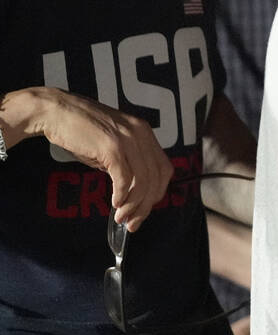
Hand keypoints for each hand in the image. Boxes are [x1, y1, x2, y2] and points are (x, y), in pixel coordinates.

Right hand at [15, 86, 171, 230]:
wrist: (56, 111)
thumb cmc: (81, 130)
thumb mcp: (111, 145)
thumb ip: (126, 162)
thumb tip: (131, 192)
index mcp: (145, 133)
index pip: (163, 168)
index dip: (158, 191)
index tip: (145, 209)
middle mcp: (142, 134)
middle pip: (156, 177)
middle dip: (147, 204)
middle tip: (134, 222)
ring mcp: (128, 139)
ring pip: (143, 180)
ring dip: (134, 204)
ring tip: (122, 218)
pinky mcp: (112, 146)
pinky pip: (124, 177)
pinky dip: (122, 194)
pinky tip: (115, 204)